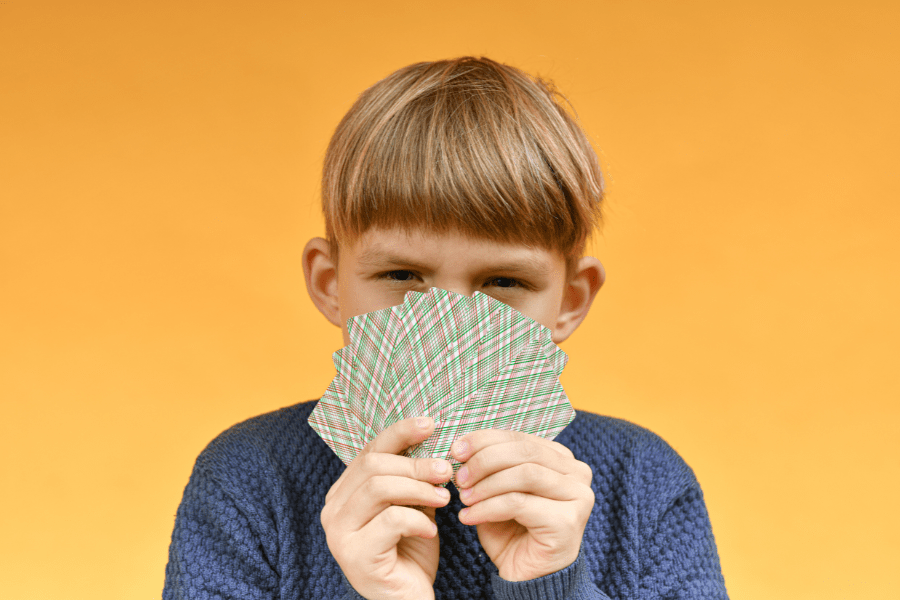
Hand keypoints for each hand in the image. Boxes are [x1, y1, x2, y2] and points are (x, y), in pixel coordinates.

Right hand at [321, 417, 452, 599]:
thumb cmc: (411, 551)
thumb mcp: (413, 505)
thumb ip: (413, 477)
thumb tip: (432, 438)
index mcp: (344, 492)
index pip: (369, 450)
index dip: (400, 433)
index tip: (430, 424)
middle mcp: (332, 510)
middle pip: (373, 466)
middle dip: (415, 464)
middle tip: (446, 471)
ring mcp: (338, 534)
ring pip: (380, 488)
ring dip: (419, 488)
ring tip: (444, 499)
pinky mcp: (354, 555)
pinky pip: (391, 520)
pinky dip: (418, 520)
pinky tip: (431, 532)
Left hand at [450, 430, 593, 581]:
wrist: (529, 578)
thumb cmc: (513, 530)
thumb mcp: (498, 490)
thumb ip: (490, 465)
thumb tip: (462, 446)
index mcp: (562, 459)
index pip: (520, 437)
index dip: (485, 439)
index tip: (456, 449)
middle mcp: (577, 473)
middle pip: (524, 451)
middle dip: (484, 460)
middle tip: (458, 476)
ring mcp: (578, 496)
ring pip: (523, 474)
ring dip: (486, 485)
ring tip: (464, 498)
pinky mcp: (568, 521)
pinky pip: (518, 503)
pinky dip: (487, 508)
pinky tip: (468, 517)